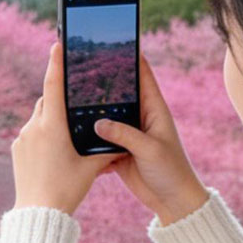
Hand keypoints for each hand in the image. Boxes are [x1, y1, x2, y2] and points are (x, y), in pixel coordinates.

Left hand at [11, 43, 109, 214]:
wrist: (38, 212)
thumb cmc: (67, 189)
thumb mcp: (92, 167)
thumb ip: (105, 147)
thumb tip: (121, 136)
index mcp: (52, 126)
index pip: (54, 86)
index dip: (56, 63)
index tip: (57, 44)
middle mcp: (33, 127)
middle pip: (47, 101)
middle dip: (60, 97)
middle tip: (74, 95)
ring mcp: (22, 138)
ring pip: (38, 117)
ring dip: (51, 117)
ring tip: (68, 128)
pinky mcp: (17, 150)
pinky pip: (31, 133)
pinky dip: (43, 133)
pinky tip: (54, 148)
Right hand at [11, 44, 207, 224]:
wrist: (171, 201)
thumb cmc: (171, 170)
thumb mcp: (149, 149)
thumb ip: (124, 134)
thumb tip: (96, 123)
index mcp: (154, 110)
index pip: (143, 76)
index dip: (132, 58)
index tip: (117, 41)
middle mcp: (140, 118)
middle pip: (119, 93)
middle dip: (103, 81)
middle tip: (82, 65)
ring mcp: (128, 134)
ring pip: (106, 115)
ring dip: (92, 110)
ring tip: (70, 95)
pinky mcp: (117, 151)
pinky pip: (99, 139)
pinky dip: (88, 136)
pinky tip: (71, 129)